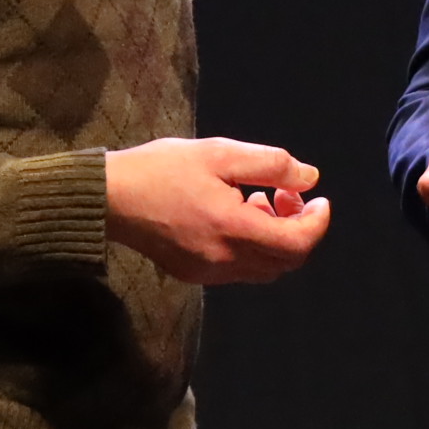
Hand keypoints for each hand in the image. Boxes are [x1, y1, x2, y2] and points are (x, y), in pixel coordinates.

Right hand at [104, 138, 330, 284]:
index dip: (318, 223)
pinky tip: (231, 214)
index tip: (319, 199)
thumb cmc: (162, 169)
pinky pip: (239, 269)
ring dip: (275, 238)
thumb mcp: (219, 153)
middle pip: (285, 261)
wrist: (109, 198)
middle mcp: (225, 261)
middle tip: (287, 194)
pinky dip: (252, 246)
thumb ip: (270, 165)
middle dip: (298, 228)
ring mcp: (208, 273)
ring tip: (257, 200)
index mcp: (233, 230)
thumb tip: (309, 177)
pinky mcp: (193, 274)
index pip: (298, 244)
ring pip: (264, 268)